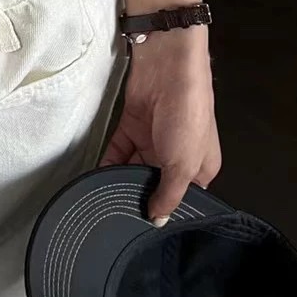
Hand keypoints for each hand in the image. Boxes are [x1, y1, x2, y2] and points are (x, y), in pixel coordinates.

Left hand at [99, 25, 220, 223]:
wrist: (168, 65)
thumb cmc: (188, 113)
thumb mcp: (184, 163)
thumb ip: (169, 194)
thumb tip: (158, 219)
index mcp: (200, 167)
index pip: (184, 197)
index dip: (168, 211)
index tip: (148, 231)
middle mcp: (176, 155)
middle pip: (155, 183)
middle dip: (140, 197)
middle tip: (120, 218)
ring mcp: (153, 138)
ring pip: (133, 167)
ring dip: (120, 180)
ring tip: (105, 200)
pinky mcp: (132, 124)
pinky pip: (117, 150)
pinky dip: (108, 163)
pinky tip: (96, 179)